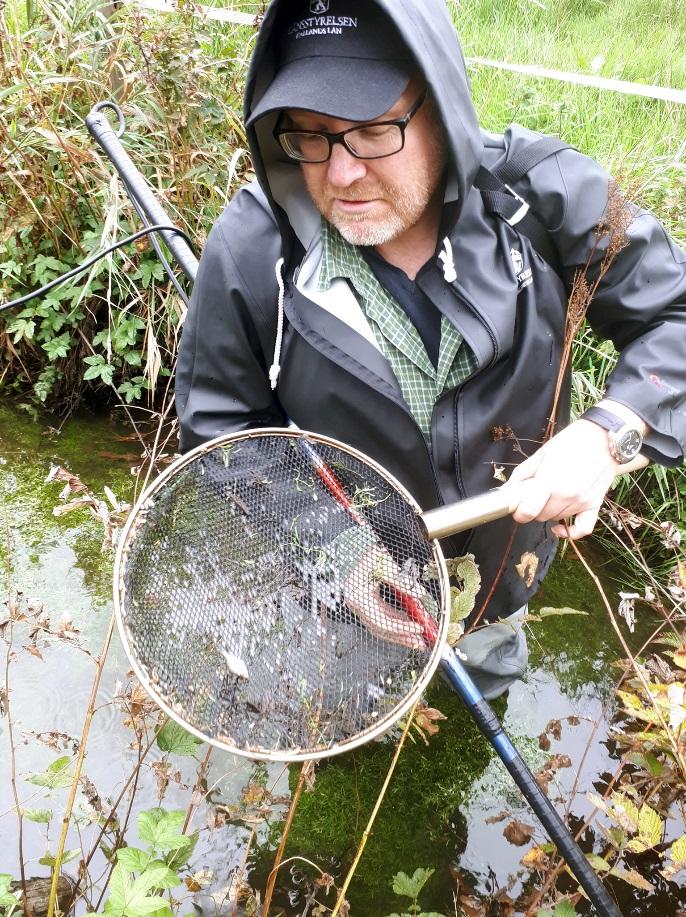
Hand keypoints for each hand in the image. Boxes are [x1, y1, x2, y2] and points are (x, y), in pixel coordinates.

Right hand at [342, 545, 427, 649]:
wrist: (356, 548)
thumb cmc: (367, 554)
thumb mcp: (383, 564)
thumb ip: (400, 580)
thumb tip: (419, 594)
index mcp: (358, 597)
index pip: (380, 621)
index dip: (400, 627)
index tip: (417, 627)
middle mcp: (358, 605)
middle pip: (381, 629)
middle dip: (402, 637)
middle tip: (421, 643)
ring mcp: (362, 606)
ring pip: (382, 627)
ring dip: (400, 634)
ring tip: (418, 640)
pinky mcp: (368, 604)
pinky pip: (383, 618)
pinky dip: (397, 624)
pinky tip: (409, 626)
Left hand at [507, 415, 646, 539]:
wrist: (603, 437)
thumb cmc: (571, 441)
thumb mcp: (541, 454)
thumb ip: (522, 474)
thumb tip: (505, 492)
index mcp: (549, 481)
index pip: (527, 511)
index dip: (518, 511)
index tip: (517, 507)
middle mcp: (565, 495)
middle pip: (540, 516)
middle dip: (533, 508)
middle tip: (535, 494)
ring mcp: (581, 502)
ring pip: (556, 519)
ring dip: (550, 511)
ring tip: (552, 494)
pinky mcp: (595, 504)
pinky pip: (582, 529)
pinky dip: (570, 532)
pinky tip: (560, 527)